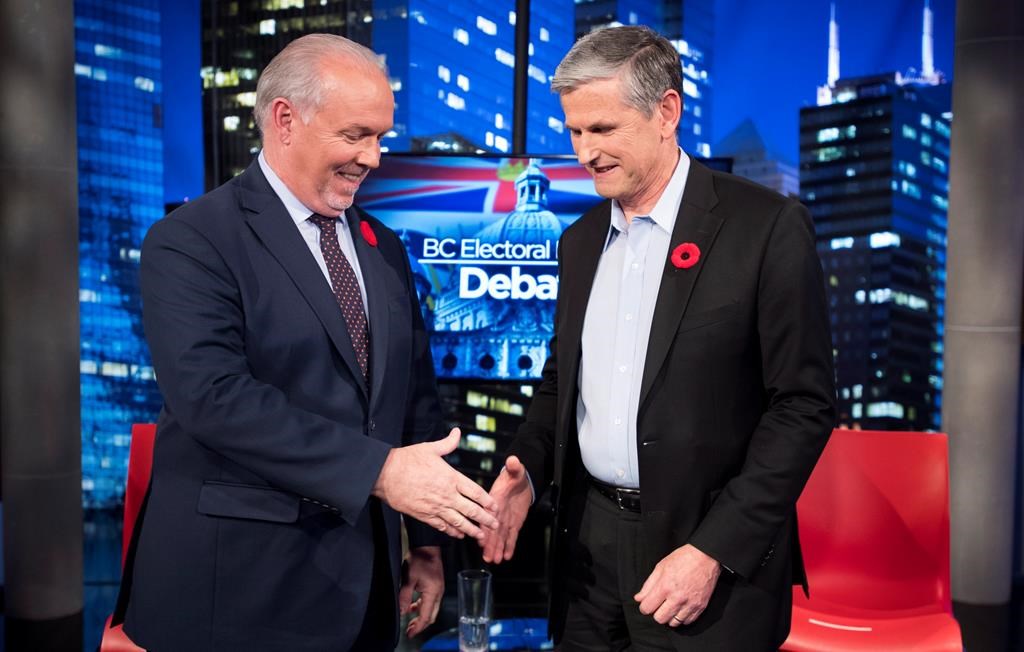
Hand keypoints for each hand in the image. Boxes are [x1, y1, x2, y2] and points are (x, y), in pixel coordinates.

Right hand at [373, 428, 497, 539]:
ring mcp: (436, 507)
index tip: (495, 507)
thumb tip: (457, 432)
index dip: (487, 501)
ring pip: (458, 522)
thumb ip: (447, 443)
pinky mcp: (424, 515)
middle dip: (485, 519)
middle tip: (495, 525)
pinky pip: (442, 526)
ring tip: (481, 535)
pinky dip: (452, 531)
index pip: (475, 492)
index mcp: (451, 477)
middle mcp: (446, 494)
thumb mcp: (430, 448)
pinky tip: (458, 535)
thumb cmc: (407, 459)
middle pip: (471, 510)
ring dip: (471, 529)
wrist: (384, 474)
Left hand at [400, 546, 443, 637]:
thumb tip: (402, 611)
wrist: (427, 545)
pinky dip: (422, 606)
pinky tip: (414, 606)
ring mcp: (438, 589)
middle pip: (431, 615)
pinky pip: (430, 601)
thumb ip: (405, 597)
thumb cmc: (419, 558)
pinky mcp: (436, 585)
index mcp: (433, 592)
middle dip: (420, 625)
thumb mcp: (408, 578)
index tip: (410, 633)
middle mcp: (438, 593)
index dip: (418, 627)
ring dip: (421, 616)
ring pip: (431, 609)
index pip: (426, 616)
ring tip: (410, 620)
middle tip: (410, 630)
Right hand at [480, 456, 531, 562]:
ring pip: (501, 536)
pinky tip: (507, 556)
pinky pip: (512, 536)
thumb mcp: (515, 470)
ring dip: (498, 548)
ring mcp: (506, 519)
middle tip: (488, 557)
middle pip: (493, 530)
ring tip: (495, 560)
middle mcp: (498, 513)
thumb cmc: (514, 476)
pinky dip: (510, 546)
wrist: (522, 481)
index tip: (482, 538)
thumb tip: (513, 459)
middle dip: (490, 544)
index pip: (489, 516)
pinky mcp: (514, 523)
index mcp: (496, 501)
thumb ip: (514, 467)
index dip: (486, 527)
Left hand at [634, 544, 720, 626]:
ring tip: (670, 606)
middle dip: (656, 613)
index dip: (644, 607)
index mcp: (665, 586)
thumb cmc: (683, 559)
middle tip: (659, 604)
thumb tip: (639, 598)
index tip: (647, 603)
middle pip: (659, 619)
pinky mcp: (700, 606)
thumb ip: (648, 585)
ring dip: (669, 616)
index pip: (647, 608)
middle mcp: (677, 597)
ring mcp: (690, 603)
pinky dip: (682, 618)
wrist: (705, 557)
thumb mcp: (661, 567)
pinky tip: (680, 608)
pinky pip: (687, 621)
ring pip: (673, 623)